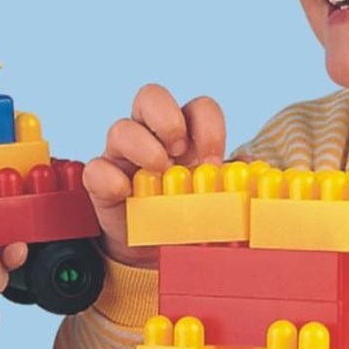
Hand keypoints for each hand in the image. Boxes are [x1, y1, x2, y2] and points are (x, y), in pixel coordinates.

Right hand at [83, 84, 225, 266]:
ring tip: (158, 173)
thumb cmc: (186, 213)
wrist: (155, 251)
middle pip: (151, 96)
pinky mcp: (101, 181)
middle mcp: (151, 135)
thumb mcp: (215, 196)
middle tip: (180, 151)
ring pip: (120, 128)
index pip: (197, 108)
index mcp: (185, 134)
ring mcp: (122, 156)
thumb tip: (252, 169)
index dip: (208, 126)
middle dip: (167, 118)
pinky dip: (110, 178)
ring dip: (143, 147)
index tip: (214, 161)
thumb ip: (233, 179)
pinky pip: (96, 168)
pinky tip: (126, 192)